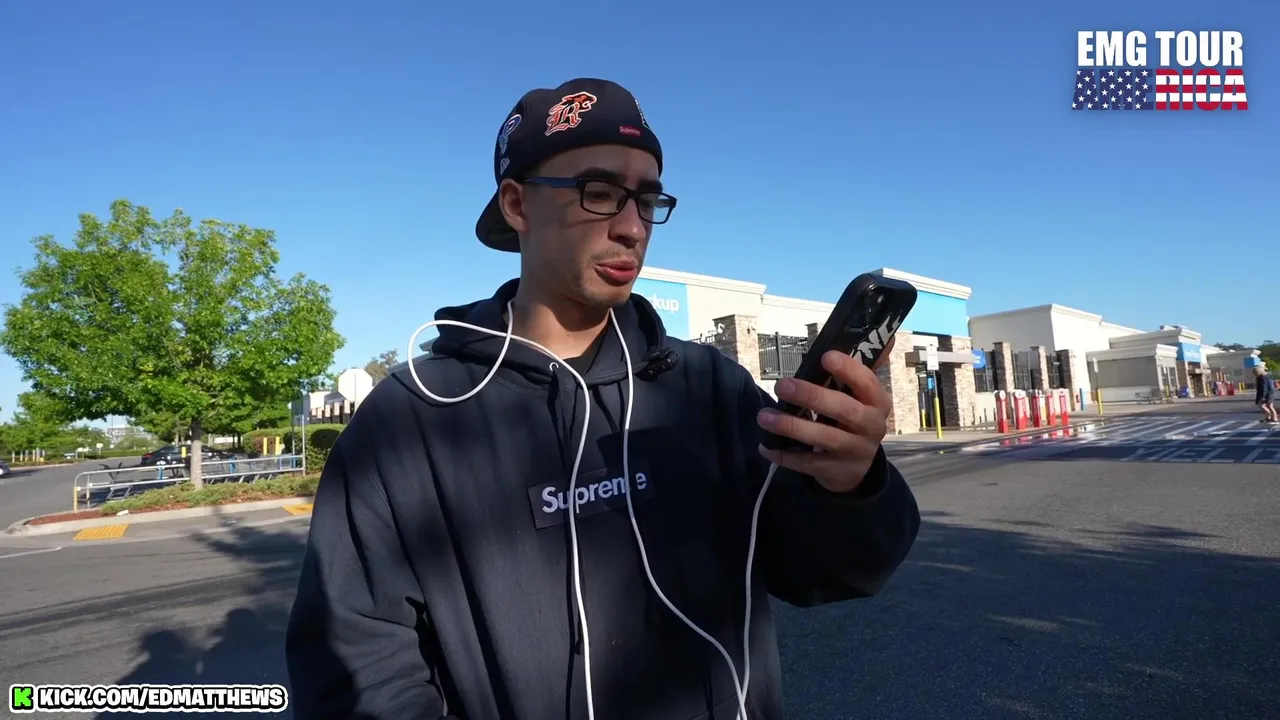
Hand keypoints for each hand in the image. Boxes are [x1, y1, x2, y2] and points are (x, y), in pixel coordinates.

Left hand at [756, 339, 894, 491]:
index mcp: (878, 402)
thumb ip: (863, 369)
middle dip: (812, 396)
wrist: (858, 468)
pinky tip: (766, 446)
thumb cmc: (854, 419)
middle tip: (782, 385)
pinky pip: (808, 464)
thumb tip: (886, 335)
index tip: (825, 356)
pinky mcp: (836, 471)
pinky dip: (785, 456)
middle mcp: (870, 427)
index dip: (848, 369)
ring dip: (791, 426)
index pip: (867, 383)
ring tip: (764, 416)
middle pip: (843, 410)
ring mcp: (854, 451)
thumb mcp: (862, 396)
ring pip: (823, 438)